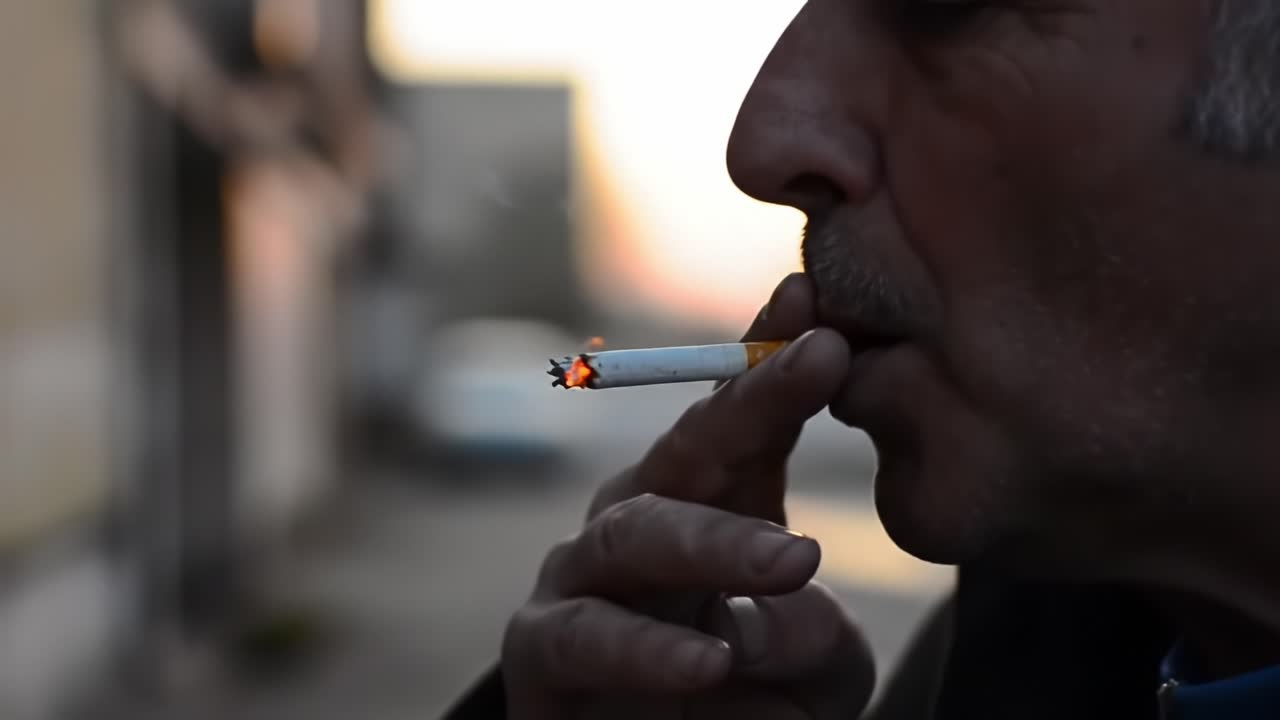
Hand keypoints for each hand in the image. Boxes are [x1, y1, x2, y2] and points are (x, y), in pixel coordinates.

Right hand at [502, 274, 875, 718]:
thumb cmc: (744, 707)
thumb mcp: (815, 668)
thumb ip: (817, 627)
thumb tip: (790, 583)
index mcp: (709, 507)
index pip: (740, 422)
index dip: (774, 360)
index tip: (817, 304)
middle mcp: (640, 523)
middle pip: (686, 448)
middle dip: (752, 400)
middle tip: (822, 361)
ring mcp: (582, 579)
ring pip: (633, 530)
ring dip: (713, 540)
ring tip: (795, 561)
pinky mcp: (541, 649)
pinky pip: (584, 634)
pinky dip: (646, 647)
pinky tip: (711, 662)